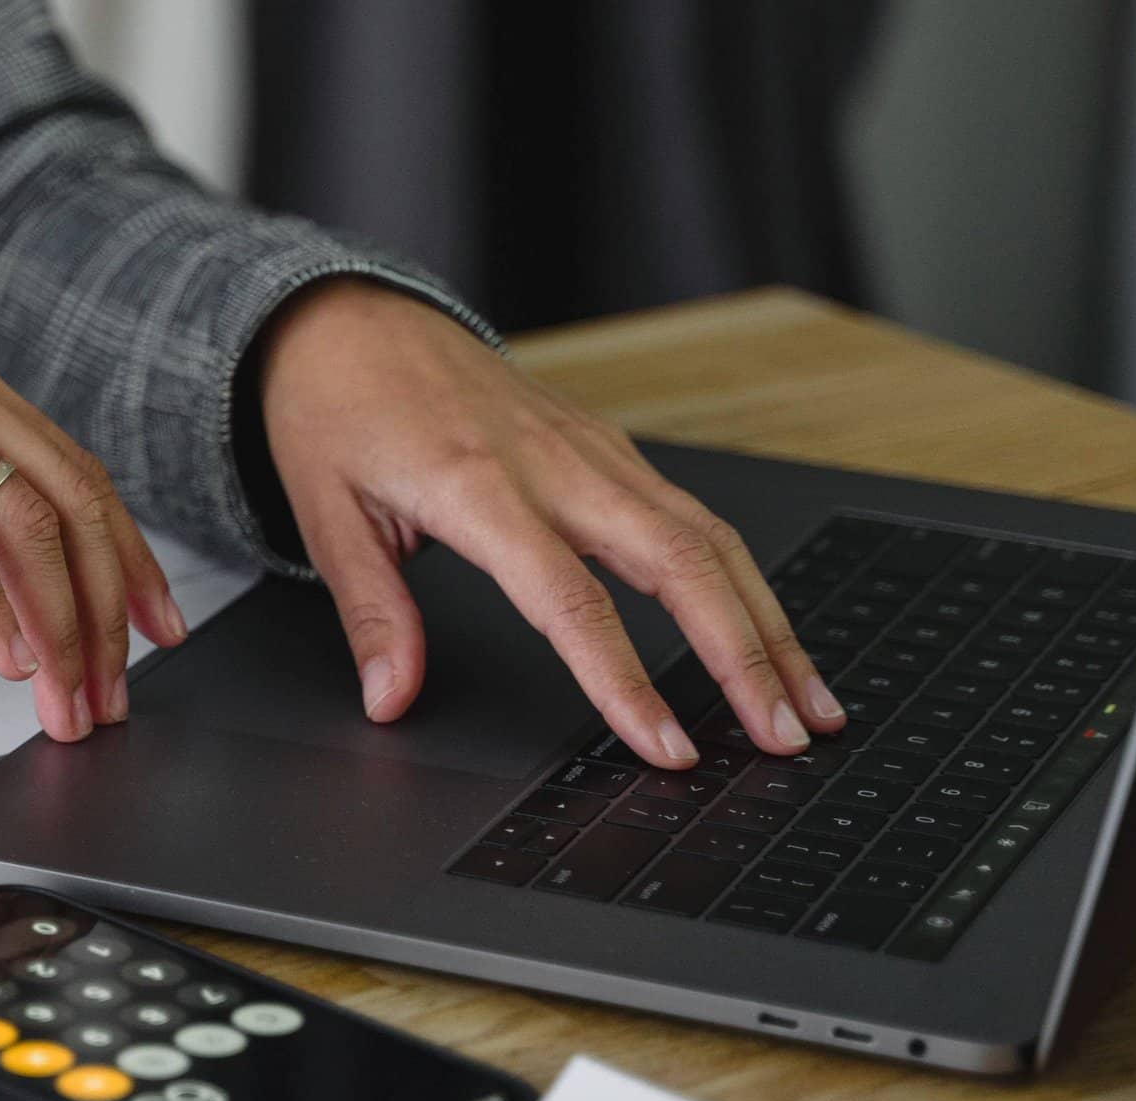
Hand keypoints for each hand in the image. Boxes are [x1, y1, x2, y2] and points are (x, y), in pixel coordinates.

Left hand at [258, 279, 845, 768]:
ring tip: (809, 702)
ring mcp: (594, 450)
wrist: (352, 317)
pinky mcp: (609, 447)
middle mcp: (556, 464)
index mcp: (479, 487)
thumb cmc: (336, 409)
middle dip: (746, 656)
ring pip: (709, 538)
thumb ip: (372, 613)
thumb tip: (391, 698)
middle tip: (784, 736)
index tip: (666, 748)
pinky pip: (694, 516)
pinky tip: (767, 629)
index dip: (625, 682)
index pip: (571, 602)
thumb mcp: (326, 515)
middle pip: (681, 563)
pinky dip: (743, 580)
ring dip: (769, 623)